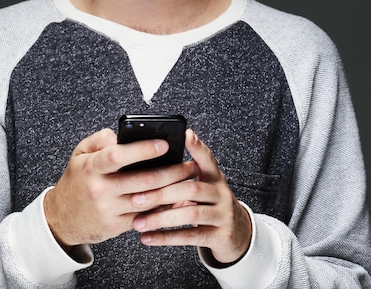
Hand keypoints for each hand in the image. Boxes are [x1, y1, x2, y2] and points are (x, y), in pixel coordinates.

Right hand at [43, 128, 197, 250]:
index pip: (118, 156)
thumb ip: (100, 139)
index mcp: (91, 168)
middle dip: (171, 172)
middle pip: (142, 181)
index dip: (143, 150)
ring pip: (148, 201)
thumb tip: (121, 135)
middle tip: (190, 164)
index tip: (164, 143)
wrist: (62, 218)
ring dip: (173, 191)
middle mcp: (100, 190)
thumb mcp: (80, 153)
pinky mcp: (116, 226)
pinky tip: (178, 199)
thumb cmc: (77, 180)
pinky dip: (163, 208)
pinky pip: (145, 216)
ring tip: (189, 181)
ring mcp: (109, 210)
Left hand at [131, 129, 251, 264]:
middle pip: (192, 188)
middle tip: (136, 198)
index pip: (207, 158)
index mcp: (215, 177)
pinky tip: (148, 238)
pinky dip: (167, 237)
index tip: (185, 134)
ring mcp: (223, 215)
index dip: (197, 147)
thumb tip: (148, 169)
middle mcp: (221, 193)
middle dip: (162, 193)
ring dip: (161, 218)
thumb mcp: (204, 188)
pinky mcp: (220, 236)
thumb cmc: (210, 205)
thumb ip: (184, 179)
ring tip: (138, 222)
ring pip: (191, 213)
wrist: (237, 235)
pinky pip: (191, 236)